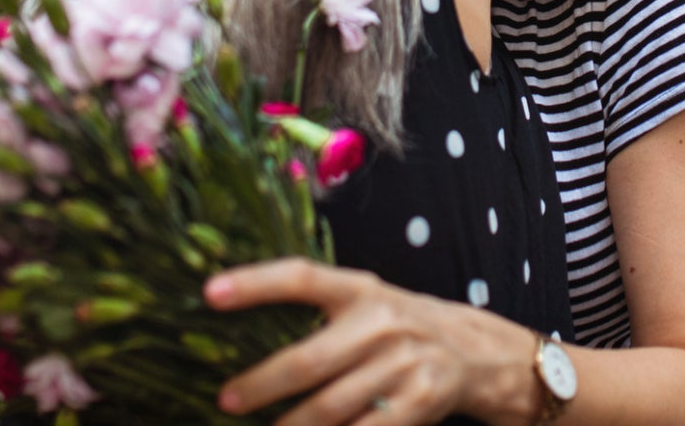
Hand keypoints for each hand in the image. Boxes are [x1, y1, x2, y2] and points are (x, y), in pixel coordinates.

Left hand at [207, 259, 530, 425]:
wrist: (475, 350)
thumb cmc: (398, 326)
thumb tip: (238, 333)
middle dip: (261, 385)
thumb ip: (316, 310)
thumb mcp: (365, 301)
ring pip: (331, 407)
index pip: (301, 276)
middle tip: (226, 399)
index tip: (209, 294)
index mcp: (359, 288)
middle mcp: (381, 320)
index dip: (255, 283)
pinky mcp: (421, 399)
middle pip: (308, 359)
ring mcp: (404, 362)